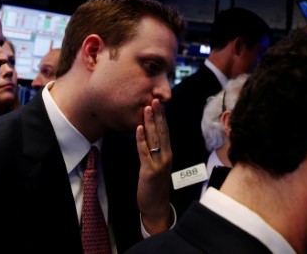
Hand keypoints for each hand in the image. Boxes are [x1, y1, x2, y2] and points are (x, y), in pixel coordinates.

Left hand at [136, 98, 173, 233]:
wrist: (157, 207)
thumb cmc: (155, 186)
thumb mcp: (158, 166)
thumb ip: (156, 152)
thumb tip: (149, 136)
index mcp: (168, 154)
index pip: (165, 131)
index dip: (162, 117)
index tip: (159, 103)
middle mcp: (166, 156)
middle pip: (161, 132)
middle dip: (158, 115)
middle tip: (154, 100)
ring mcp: (159, 163)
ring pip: (154, 139)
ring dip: (149, 123)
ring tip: (146, 109)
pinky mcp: (149, 171)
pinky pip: (144, 152)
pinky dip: (141, 139)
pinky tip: (138, 129)